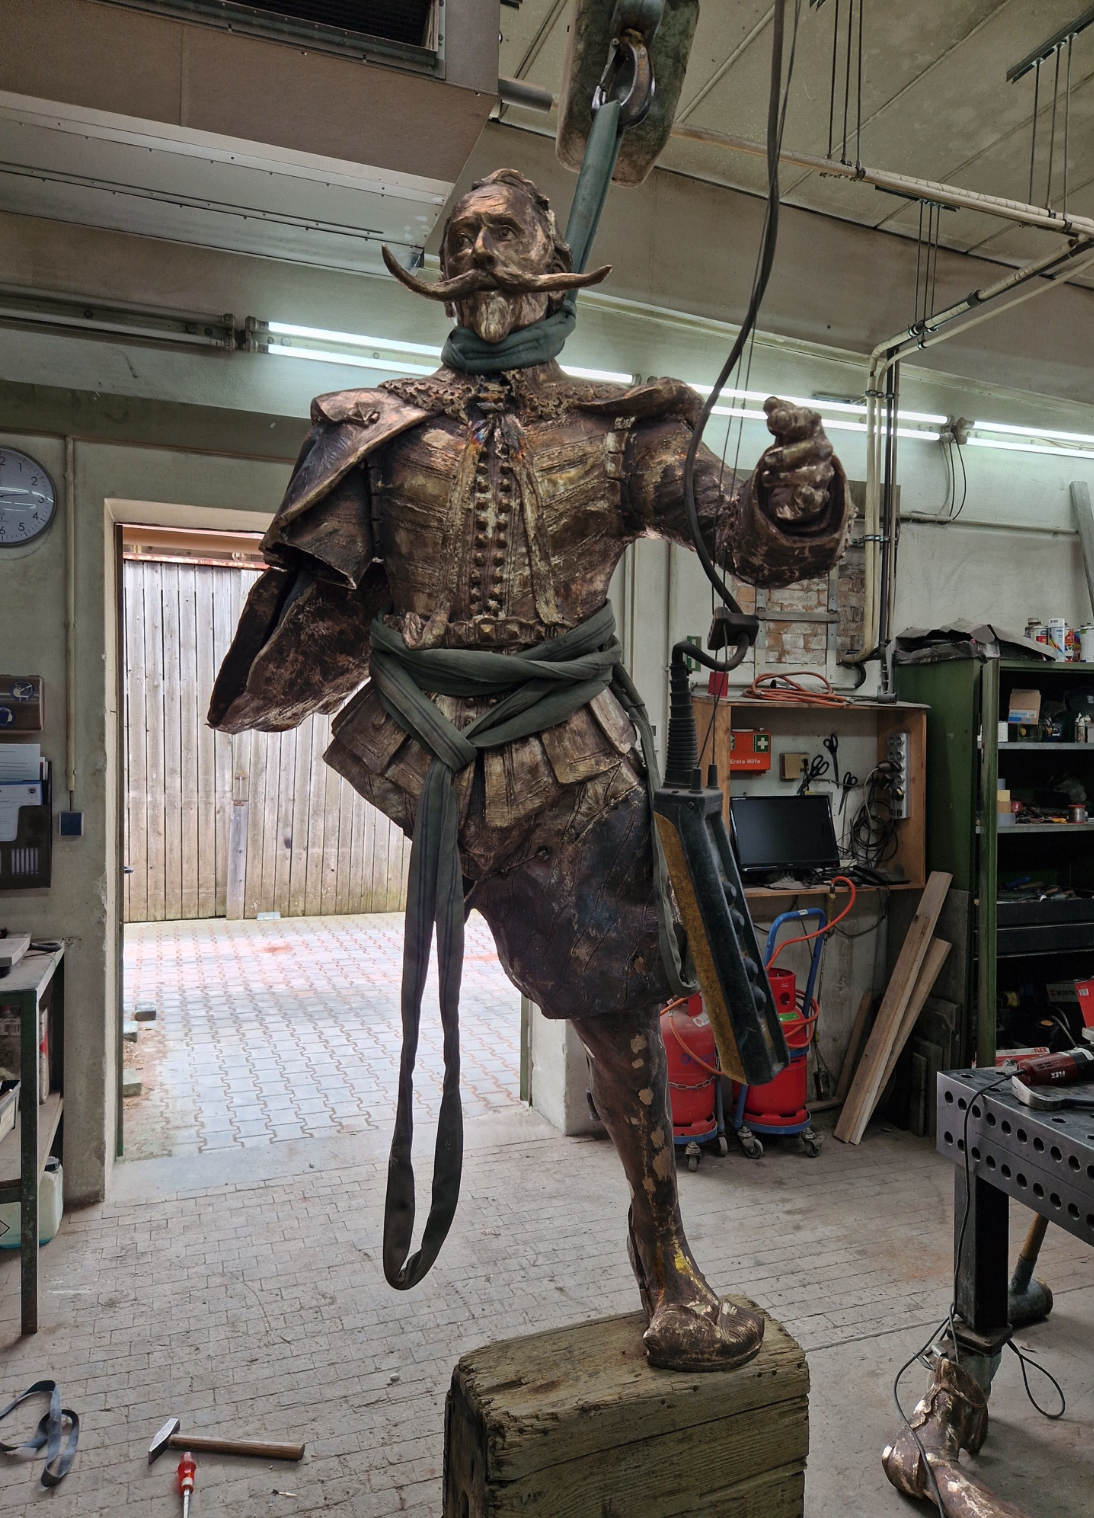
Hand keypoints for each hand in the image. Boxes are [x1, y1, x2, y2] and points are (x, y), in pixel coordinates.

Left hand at [758, 398, 834, 522]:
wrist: (802, 471)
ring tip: (767, 477)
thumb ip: (777, 413)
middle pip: (813, 448)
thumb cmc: (793, 442)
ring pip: (812, 474)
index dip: (791, 419)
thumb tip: (770, 402)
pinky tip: (800, 494)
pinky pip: (817, 497)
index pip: (807, 419)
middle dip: (788, 454)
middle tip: (767, 460)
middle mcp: (822, 449)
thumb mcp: (783, 427)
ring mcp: (822, 472)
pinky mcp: (818, 494)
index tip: (771, 419)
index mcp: (813, 428)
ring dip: (788, 476)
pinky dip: (809, 496)